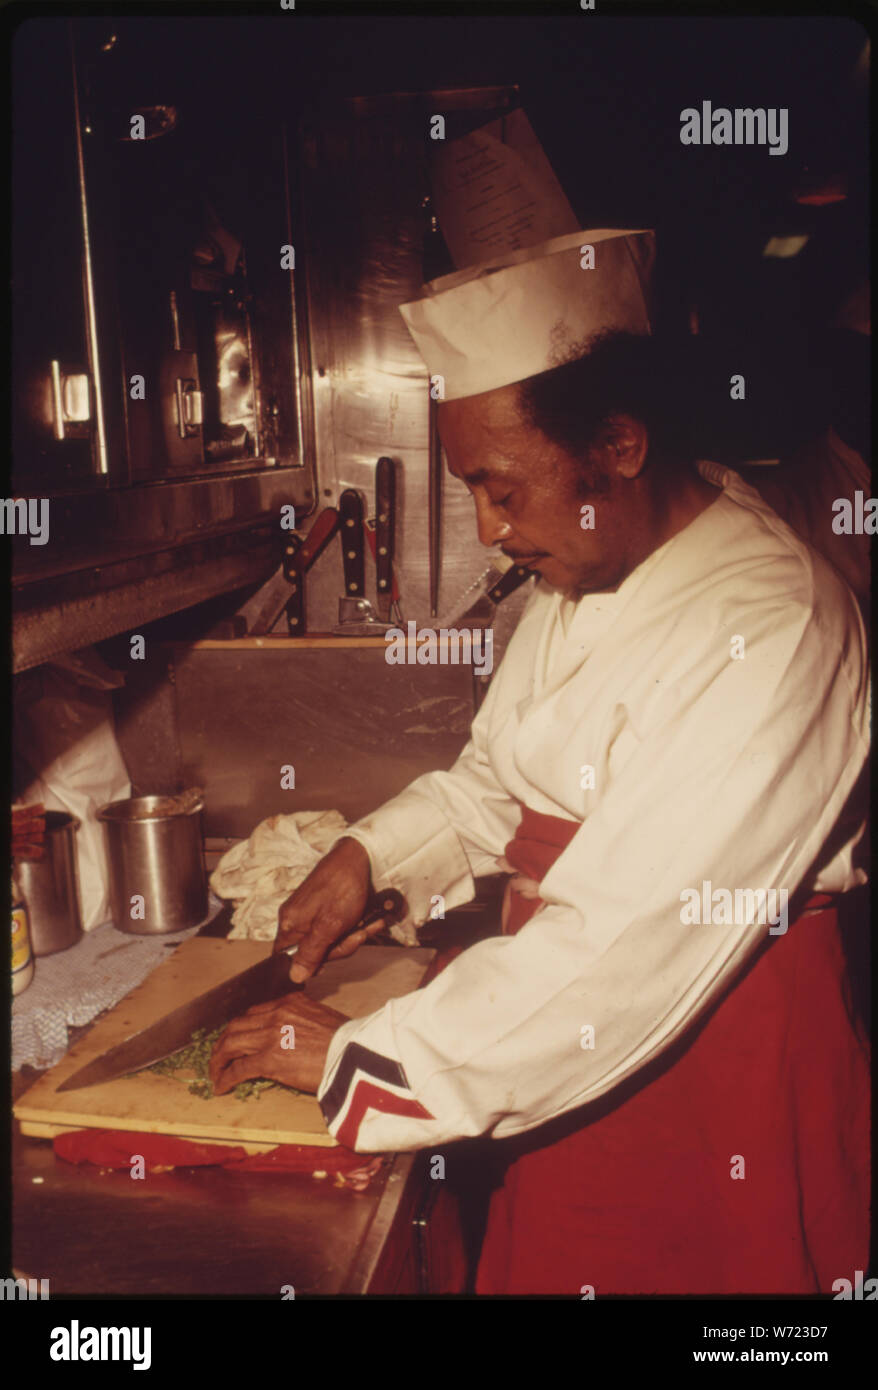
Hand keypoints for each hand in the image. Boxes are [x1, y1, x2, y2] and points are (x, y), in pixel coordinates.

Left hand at [209, 993, 349, 1095]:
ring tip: (215, 1072)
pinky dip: (225, 1077)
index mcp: (291, 1002)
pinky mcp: (269, 1060)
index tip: (238, 1038)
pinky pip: (238, 1068)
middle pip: (237, 1025)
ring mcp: (270, 1036)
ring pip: (231, 1044)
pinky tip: (221, 1086)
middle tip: (219, 1055)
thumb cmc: (349, 1042)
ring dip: (218, 1060)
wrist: (358, 1055)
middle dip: (224, 1041)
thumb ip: (303, 1023)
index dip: (242, 1027)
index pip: (255, 1012)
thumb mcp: (324, 1020)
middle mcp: (277, 1014)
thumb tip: (294, 1040)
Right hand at [275, 837, 380, 982]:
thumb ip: (310, 953)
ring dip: (352, 936)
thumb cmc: (342, 888)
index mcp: (289, 924)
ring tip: (365, 924)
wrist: (359, 857)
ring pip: (328, 941)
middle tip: (355, 935)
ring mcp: (311, 913)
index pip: (284, 958)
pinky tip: (367, 919)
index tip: (327, 963)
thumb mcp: (329, 927)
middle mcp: (295, 919)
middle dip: (339, 947)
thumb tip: (294, 977)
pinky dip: (354, 926)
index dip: (307, 965)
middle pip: (311, 953)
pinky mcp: (325, 908)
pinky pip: (336, 928)